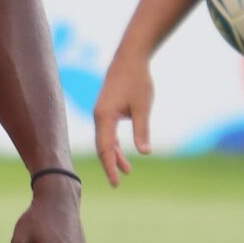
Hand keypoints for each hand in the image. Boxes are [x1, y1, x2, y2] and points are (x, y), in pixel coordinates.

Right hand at [93, 52, 155, 185]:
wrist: (129, 59)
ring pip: (105, 140)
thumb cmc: (137, 81)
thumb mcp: (143, 107)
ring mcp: (101, 113)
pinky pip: (107, 133)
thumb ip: (142, 130)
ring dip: (114, 155)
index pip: (105, 148)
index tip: (116, 182)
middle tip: (118, 183)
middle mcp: (99, 117)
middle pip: (102, 147)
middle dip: (110, 165)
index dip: (110, 167)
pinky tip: (122, 153)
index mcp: (104, 117)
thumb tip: (144, 152)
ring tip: (127, 170)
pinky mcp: (106, 110)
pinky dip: (114, 144)